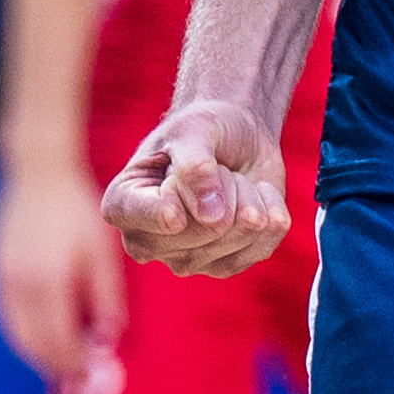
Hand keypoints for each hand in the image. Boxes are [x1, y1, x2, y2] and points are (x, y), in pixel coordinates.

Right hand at [0, 163, 127, 393]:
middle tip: (78, 385)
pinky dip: (27, 336)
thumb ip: (106, 299)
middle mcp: (18, 285)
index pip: (58, 341)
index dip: (75, 366)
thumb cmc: (77, 212)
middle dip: (56, 369)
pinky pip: (10, 318)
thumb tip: (108, 340)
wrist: (38, 174)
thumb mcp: (101, 253)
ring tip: (65, 367)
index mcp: (47, 280)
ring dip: (40, 356)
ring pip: (18, 335)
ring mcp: (2, 279)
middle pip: (34, 345)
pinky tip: (47, 338)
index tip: (92, 380)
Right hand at [101, 95, 290, 277]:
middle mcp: (148, 242)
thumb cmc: (203, 129)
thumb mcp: (193, 128)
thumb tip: (211, 215)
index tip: (174, 206)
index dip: (165, 211)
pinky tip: (256, 195)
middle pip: (203, 230)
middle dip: (224, 185)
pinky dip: (271, 211)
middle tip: (216, 166)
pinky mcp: (225, 266)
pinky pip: (263, 244)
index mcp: (123, 204)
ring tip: (232, 178)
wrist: (236, 140)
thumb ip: (195, 164)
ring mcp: (186, 260)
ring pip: (236, 237)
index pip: (141, 218)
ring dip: (248, 195)